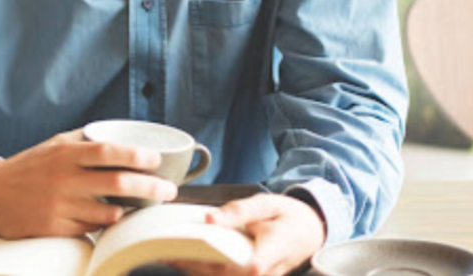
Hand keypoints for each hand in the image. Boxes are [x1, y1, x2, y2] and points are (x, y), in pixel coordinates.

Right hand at [0, 129, 177, 238]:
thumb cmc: (29, 167)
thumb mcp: (55, 145)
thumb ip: (84, 141)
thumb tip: (121, 138)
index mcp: (66, 153)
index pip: (108, 152)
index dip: (137, 156)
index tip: (157, 160)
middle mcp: (65, 178)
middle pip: (118, 183)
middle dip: (150, 187)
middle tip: (169, 190)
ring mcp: (61, 206)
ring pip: (109, 212)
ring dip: (130, 209)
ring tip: (141, 205)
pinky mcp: (56, 228)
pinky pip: (92, 228)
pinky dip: (105, 223)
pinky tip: (111, 217)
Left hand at [169, 194, 325, 275]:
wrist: (310, 230)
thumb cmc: (288, 215)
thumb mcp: (267, 203)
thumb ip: (240, 211)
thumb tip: (210, 220)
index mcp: (269, 254)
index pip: (241, 267)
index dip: (209, 261)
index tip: (182, 250)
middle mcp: (262, 274)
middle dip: (190, 265)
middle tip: (162, 249)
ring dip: (193, 269)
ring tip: (165, 252)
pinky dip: (202, 269)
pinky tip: (182, 256)